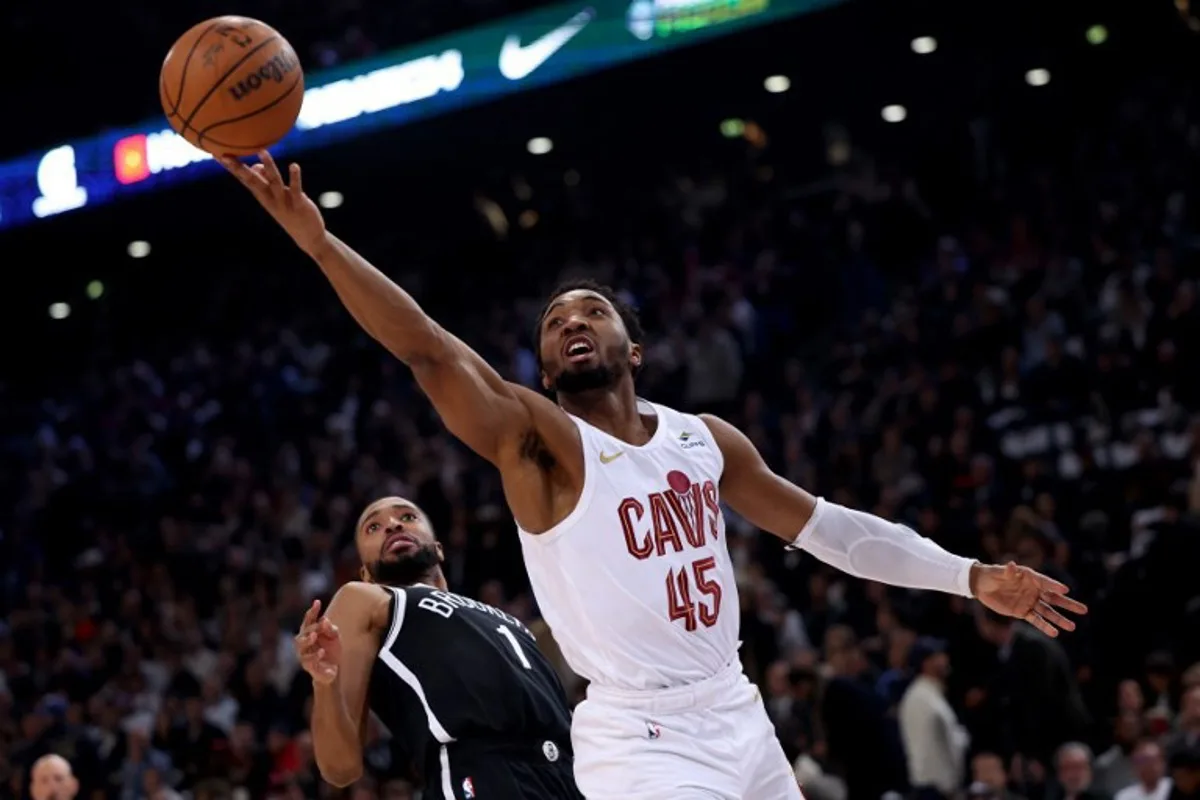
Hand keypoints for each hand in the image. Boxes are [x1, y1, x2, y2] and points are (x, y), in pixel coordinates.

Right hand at [220, 150, 326, 255]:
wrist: (307, 237)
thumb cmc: (289, 212)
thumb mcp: (274, 196)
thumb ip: (265, 181)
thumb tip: (256, 165)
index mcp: (262, 196)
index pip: (243, 179)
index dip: (230, 167)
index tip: (216, 154)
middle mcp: (269, 198)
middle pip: (252, 181)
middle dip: (239, 168)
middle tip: (226, 156)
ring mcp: (284, 202)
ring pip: (274, 182)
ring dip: (268, 166)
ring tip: (262, 151)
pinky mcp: (299, 204)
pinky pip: (296, 189)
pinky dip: (294, 178)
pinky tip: (294, 165)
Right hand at [295, 599, 340, 684]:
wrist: (333, 670)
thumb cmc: (332, 650)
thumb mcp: (335, 637)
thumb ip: (331, 629)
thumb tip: (324, 620)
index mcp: (310, 633)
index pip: (309, 620)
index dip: (312, 611)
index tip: (317, 602)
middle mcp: (304, 643)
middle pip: (303, 632)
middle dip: (311, 627)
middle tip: (320, 624)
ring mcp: (304, 655)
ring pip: (301, 646)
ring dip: (307, 640)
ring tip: (315, 635)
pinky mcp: (309, 667)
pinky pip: (308, 661)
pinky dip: (315, 656)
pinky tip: (322, 651)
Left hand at [973, 561, 1087, 636]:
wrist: (982, 585)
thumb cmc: (993, 574)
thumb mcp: (999, 572)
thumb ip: (1008, 571)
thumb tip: (1012, 564)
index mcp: (1031, 577)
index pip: (1045, 582)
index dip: (1054, 585)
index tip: (1065, 589)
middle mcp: (1034, 590)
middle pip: (1054, 598)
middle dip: (1068, 604)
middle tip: (1084, 610)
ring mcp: (1030, 602)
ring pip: (1048, 612)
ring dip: (1059, 619)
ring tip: (1072, 627)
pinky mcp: (1023, 612)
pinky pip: (1036, 620)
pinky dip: (1044, 626)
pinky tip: (1054, 633)